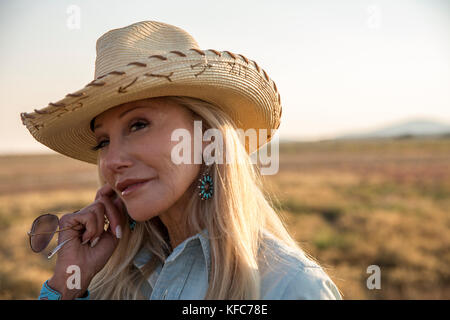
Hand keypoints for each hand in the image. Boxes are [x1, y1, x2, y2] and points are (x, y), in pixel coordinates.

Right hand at [48, 183, 125, 298]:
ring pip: (98, 207)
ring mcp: (75, 216)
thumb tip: (119, 199)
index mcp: (94, 218)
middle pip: (104, 201)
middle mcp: (84, 214)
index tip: (118, 193)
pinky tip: (84, 239)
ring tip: (92, 240)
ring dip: (100, 227)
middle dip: (114, 216)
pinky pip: (89, 216)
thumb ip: (117, 218)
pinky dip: (92, 229)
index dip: (110, 193)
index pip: (103, 198)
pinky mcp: (67, 219)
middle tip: (115, 232)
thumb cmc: (96, 256)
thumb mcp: (113, 235)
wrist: (82, 270)